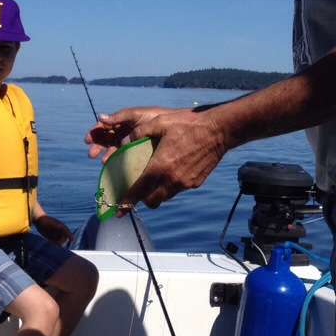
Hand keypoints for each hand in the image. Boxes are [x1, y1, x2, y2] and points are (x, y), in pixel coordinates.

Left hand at [35, 214, 73, 245]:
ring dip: (60, 243)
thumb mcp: (49, 222)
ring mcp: (56, 234)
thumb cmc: (44, 220)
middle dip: (63, 240)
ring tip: (57, 244)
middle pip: (64, 237)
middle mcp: (59, 230)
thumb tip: (60, 226)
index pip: (67, 231)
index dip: (70, 235)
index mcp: (60, 226)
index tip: (72, 240)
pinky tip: (56, 246)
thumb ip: (55, 225)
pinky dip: (57, 244)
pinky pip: (56, 242)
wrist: (39, 221)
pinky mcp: (52, 238)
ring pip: (61, 240)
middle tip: (59, 242)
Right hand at [85, 106, 172, 161]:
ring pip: (113, 148)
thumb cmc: (154, 117)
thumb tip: (100, 117)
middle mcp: (124, 130)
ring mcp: (130, 141)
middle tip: (92, 155)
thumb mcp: (136, 115)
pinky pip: (123, 155)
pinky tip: (113, 164)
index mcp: (122, 120)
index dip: (95, 132)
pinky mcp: (136, 150)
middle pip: (106, 138)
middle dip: (98, 146)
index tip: (87, 140)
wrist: (172, 127)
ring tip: (103, 161)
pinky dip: (116, 159)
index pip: (104, 125)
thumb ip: (119, 116)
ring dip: (106, 154)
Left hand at [104, 107, 226, 210]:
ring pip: (166, 196)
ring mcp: (185, 183)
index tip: (118, 213)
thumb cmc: (187, 124)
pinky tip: (175, 169)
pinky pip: (179, 189)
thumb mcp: (159, 122)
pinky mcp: (196, 183)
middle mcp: (172, 180)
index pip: (138, 191)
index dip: (126, 203)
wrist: (217, 130)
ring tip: (158, 176)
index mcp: (160, 167)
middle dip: (144, 199)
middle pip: (152, 201)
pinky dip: (173, 184)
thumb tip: (124, 142)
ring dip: (159, 192)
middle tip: (141, 188)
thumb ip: (139, 133)